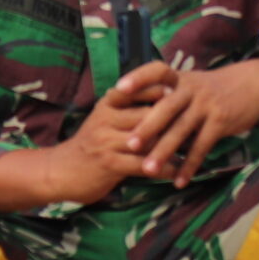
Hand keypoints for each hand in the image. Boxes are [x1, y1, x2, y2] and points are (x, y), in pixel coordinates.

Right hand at [0, 66, 180, 211]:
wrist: (61, 172)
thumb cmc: (91, 145)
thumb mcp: (104, 120)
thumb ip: (128, 109)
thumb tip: (163, 95)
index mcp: (107, 104)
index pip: (135, 87)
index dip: (159, 87)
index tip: (183, 90)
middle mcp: (106, 118)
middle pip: (147, 112)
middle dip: (173, 118)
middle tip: (198, 121)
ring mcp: (107, 140)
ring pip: (148, 138)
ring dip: (172, 145)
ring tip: (195, 147)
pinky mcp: (110, 163)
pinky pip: (143, 164)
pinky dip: (163, 168)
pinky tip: (178, 172)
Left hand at [117, 59, 258, 186]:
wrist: (254, 82)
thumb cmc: (215, 87)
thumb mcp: (192, 82)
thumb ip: (169, 95)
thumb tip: (136, 113)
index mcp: (180, 78)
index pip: (156, 71)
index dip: (137, 79)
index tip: (117, 90)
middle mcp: (191, 89)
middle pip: (165, 108)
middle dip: (147, 127)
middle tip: (129, 145)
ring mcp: (206, 105)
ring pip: (182, 130)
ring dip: (165, 152)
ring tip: (148, 170)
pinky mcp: (220, 121)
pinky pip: (202, 146)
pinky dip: (190, 165)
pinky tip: (180, 181)